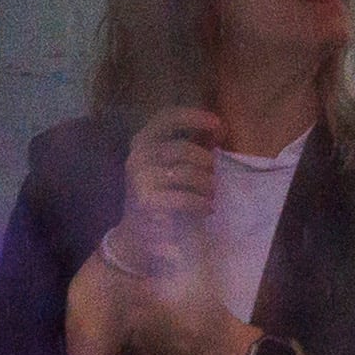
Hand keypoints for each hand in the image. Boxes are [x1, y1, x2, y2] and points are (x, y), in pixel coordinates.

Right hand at [112, 107, 224, 281]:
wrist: (135, 238)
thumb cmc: (160, 197)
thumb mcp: (170, 167)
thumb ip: (190, 148)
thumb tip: (219, 130)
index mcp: (141, 142)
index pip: (166, 117)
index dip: (194, 116)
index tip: (219, 124)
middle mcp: (137, 156)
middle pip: (183, 148)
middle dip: (206, 162)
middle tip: (214, 177)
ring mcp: (139, 179)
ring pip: (187, 173)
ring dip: (206, 185)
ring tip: (211, 196)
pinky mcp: (147, 201)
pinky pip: (185, 197)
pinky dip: (201, 203)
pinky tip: (207, 209)